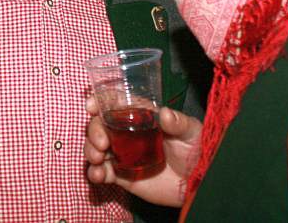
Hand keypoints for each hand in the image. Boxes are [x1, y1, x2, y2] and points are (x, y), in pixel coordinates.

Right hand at [84, 98, 200, 206]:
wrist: (197, 184)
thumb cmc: (196, 151)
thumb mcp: (191, 132)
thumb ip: (179, 122)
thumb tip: (165, 113)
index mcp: (142, 116)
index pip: (116, 103)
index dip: (100, 101)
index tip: (91, 106)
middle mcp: (127, 133)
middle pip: (101, 124)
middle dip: (94, 130)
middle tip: (101, 143)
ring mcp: (122, 154)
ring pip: (95, 146)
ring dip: (90, 150)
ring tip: (97, 159)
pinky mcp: (121, 175)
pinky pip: (100, 171)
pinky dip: (94, 172)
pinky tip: (98, 175)